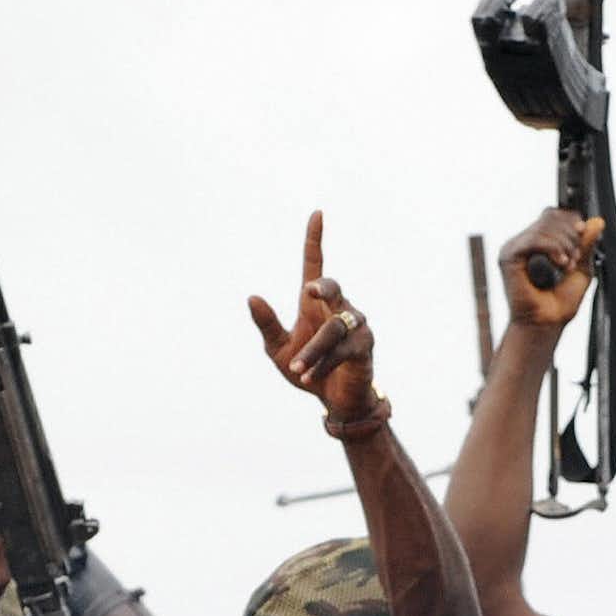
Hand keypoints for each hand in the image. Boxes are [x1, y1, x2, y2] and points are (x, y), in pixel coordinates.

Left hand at [249, 211, 381, 426]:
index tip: (317, 214)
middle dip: (323, 287)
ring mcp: (354, 325)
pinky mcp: (364, 347)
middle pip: (331, 287)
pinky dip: (323, 364)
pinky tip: (309, 377)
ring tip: (297, 368)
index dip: (315, 239)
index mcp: (314, 303)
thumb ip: (267, 325)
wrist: (333, 401)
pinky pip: (343, 351)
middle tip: (309, 290)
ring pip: (333, 328)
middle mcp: (337, 307)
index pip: (315, 264)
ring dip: (313, 350)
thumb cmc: (307, 370)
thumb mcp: (278, 349)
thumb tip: (251, 296)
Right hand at [498, 210, 603, 331]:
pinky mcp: (508, 256)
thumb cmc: (560, 303)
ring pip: (543, 226)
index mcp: (536, 243)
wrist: (547, 323)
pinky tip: (560, 262)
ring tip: (568, 264)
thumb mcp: (581, 267)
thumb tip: (597, 221)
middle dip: (569, 234)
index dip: (570, 220)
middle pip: (549, 216)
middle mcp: (522, 243)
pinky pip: (534, 239)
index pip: (552, 215)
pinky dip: (552, 247)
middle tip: (576, 257)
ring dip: (563, 243)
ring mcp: (513, 248)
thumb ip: (586, 244)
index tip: (582, 234)